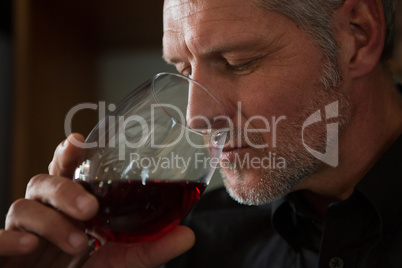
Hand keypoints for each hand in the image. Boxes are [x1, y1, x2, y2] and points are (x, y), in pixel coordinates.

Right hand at [0, 133, 194, 266]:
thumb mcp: (121, 261)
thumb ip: (151, 248)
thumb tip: (188, 235)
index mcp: (71, 205)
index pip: (67, 170)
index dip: (69, 153)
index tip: (78, 140)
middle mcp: (45, 212)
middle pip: (43, 181)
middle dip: (64, 189)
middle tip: (90, 209)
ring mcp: (22, 231)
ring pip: (23, 207)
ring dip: (51, 222)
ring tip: (78, 242)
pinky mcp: (4, 253)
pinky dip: (9, 239)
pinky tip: (27, 246)